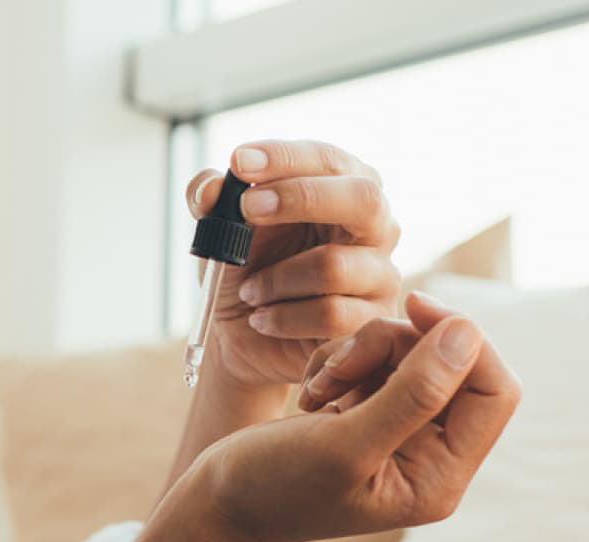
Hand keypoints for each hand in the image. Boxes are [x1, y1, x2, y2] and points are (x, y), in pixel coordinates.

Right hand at [182, 293, 519, 541]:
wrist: (220, 502)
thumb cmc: (274, 486)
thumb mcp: (344, 443)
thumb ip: (413, 393)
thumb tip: (469, 334)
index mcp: (441, 477)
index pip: (494, 391)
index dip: (462, 341)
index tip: (411, 306)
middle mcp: (433, 456)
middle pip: (453, 365)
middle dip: (396, 348)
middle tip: (340, 366)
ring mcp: (404, 434)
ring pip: (414, 354)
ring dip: (363, 353)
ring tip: (319, 386)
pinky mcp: (373, 414)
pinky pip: (381, 360)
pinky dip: (345, 360)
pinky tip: (314, 392)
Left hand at [184, 140, 402, 391]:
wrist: (242, 337)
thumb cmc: (244, 268)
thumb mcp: (218, 226)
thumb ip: (208, 196)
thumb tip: (210, 188)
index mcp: (344, 186)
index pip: (328, 159)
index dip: (285, 157)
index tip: (239, 162)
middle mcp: (375, 225)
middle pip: (363, 198)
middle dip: (299, 198)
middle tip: (246, 210)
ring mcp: (381, 273)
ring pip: (333, 266)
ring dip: (275, 279)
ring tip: (249, 291)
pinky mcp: (372, 319)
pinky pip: (330, 314)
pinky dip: (282, 317)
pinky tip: (262, 319)